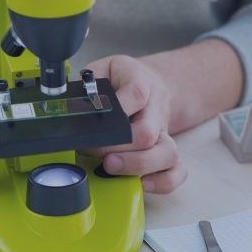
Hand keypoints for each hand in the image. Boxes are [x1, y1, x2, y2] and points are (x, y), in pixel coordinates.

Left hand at [84, 55, 187, 193]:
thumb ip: (89, 82)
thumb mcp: (104, 68)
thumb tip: (74, 104)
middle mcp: (155, 110)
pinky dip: (163, 181)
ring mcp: (162, 132)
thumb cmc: (124, 78)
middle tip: (95, 150)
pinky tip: (142, 183)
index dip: (118, 109)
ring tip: (111, 167)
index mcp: (140, 83)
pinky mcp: (168, 150)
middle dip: (119, 147)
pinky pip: (177, 170)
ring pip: (166, 153)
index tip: (95, 120)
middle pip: (147, 132)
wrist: (154, 83)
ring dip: (138, 165)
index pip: (136, 94)